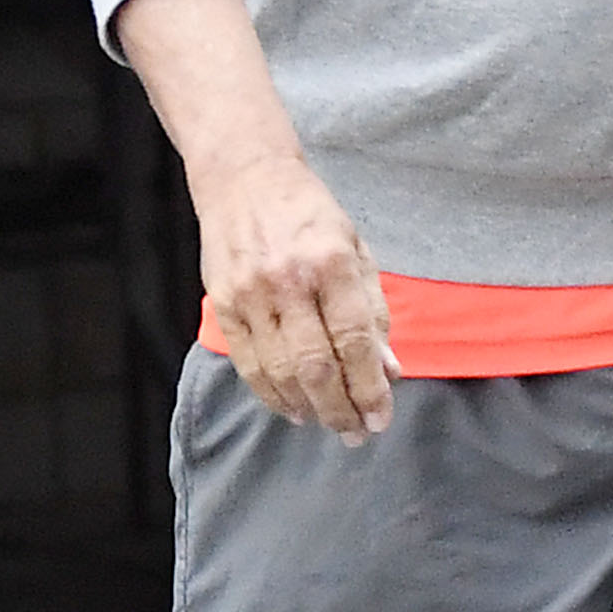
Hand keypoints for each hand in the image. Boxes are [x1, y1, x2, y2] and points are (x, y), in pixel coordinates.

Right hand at [113, 0, 399, 446]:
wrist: (245, 177)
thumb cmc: (310, 215)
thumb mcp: (356, 251)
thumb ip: (373, 311)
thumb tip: (389, 370)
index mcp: (331, 262)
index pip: (355, 340)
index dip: (370, 387)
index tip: (381, 417)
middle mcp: (290, 279)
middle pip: (317, 365)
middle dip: (341, 408)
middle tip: (356, 434)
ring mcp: (251, 292)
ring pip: (281, 370)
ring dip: (309, 407)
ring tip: (329, 424)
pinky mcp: (223, 302)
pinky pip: (249, 363)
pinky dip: (272, 394)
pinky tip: (292, 408)